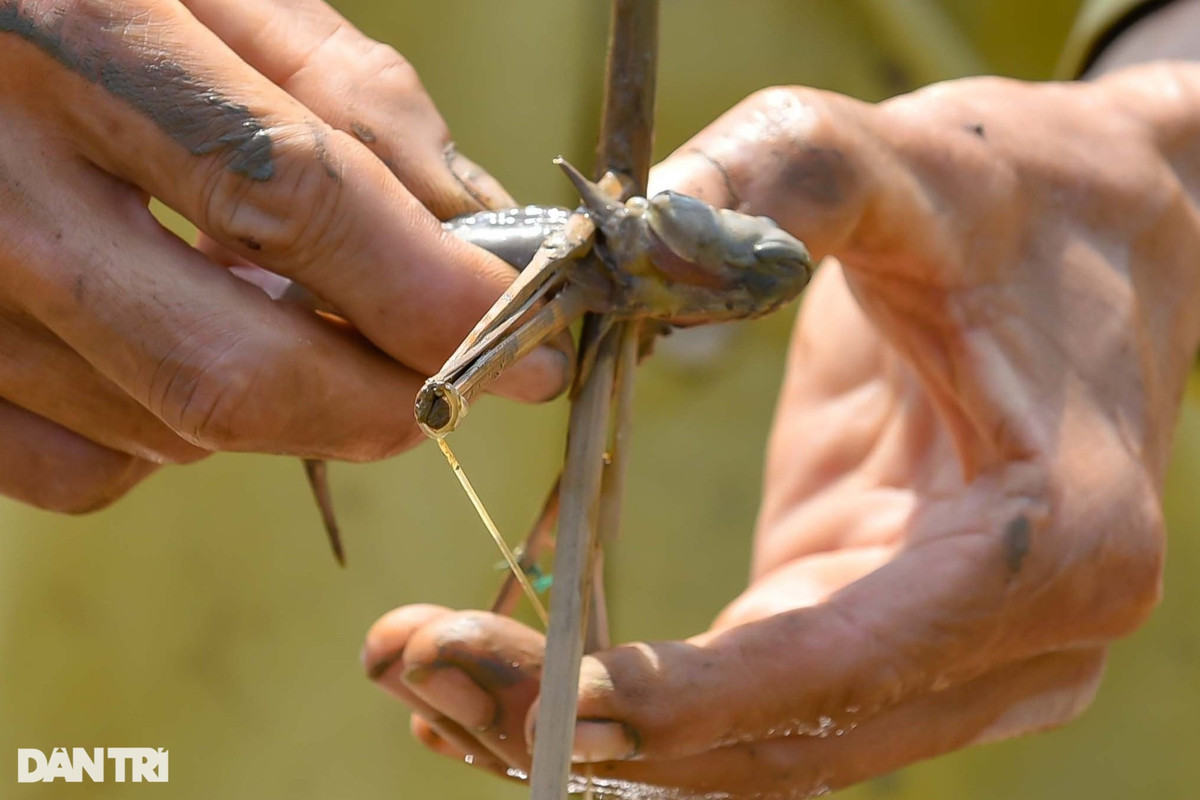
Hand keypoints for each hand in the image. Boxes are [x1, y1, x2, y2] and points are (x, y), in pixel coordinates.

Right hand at [0, 0, 565, 511]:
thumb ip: (349, 91)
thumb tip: (473, 224)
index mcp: (81, 39)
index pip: (300, 204)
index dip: (435, 295)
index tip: (528, 344)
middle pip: (238, 370)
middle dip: (387, 402)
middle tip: (462, 383)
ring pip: (175, 430)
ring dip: (287, 404)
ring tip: (302, 319)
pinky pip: (90, 472)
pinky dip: (178, 439)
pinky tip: (190, 351)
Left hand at [362, 63, 1199, 796]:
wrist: (1116, 243)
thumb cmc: (1027, 203)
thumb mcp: (912, 162)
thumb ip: (774, 184)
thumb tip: (612, 239)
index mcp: (1043, 546)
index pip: (825, 672)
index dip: (652, 699)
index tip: (488, 672)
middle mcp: (1018, 644)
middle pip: (775, 744)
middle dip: (583, 729)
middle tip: (414, 672)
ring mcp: (961, 661)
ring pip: (760, 756)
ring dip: (594, 742)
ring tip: (431, 687)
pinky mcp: (895, 637)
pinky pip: (760, 714)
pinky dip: (643, 721)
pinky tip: (524, 693)